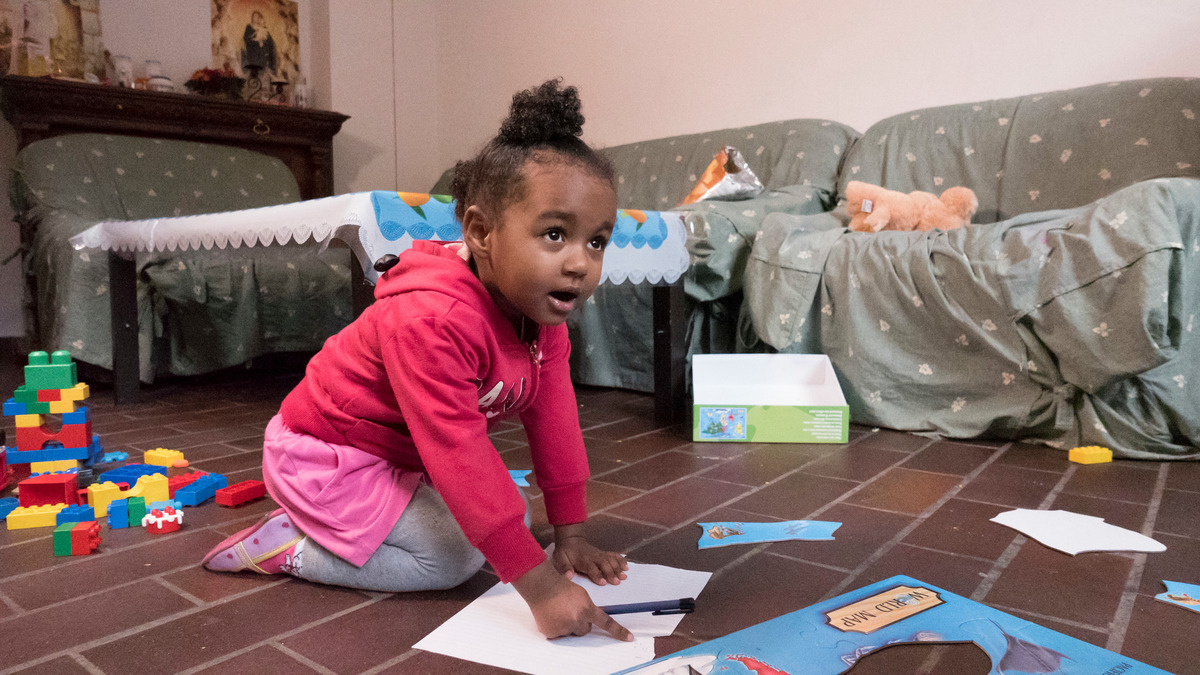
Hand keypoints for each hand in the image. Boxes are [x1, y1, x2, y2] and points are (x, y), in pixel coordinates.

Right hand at [513, 560, 633, 640]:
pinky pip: (558, 634)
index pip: (607, 623)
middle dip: (580, 622)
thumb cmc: (562, 586)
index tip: (629, 638)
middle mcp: (577, 620)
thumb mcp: (581, 594)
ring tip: (559, 610)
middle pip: (585, 629)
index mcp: (587, 609)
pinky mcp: (553, 633)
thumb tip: (589, 620)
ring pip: (571, 632)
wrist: (542, 586)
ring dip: (568, 625)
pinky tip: (551, 615)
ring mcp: (565, 628)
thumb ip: (587, 608)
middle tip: (571, 610)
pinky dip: (556, 627)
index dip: (618, 631)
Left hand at [552, 530, 628, 585]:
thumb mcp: (559, 559)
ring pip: (611, 560)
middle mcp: (593, 557)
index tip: (604, 583)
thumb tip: (569, 576)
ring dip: (618, 567)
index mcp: (583, 560)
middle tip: (617, 582)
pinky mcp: (603, 553)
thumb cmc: (565, 552)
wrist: (570, 539)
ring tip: (624, 576)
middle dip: (611, 573)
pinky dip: (620, 560)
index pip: (591, 568)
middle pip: (604, 564)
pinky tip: (626, 566)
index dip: (597, 575)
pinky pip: (613, 555)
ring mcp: (599, 554)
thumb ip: (564, 567)